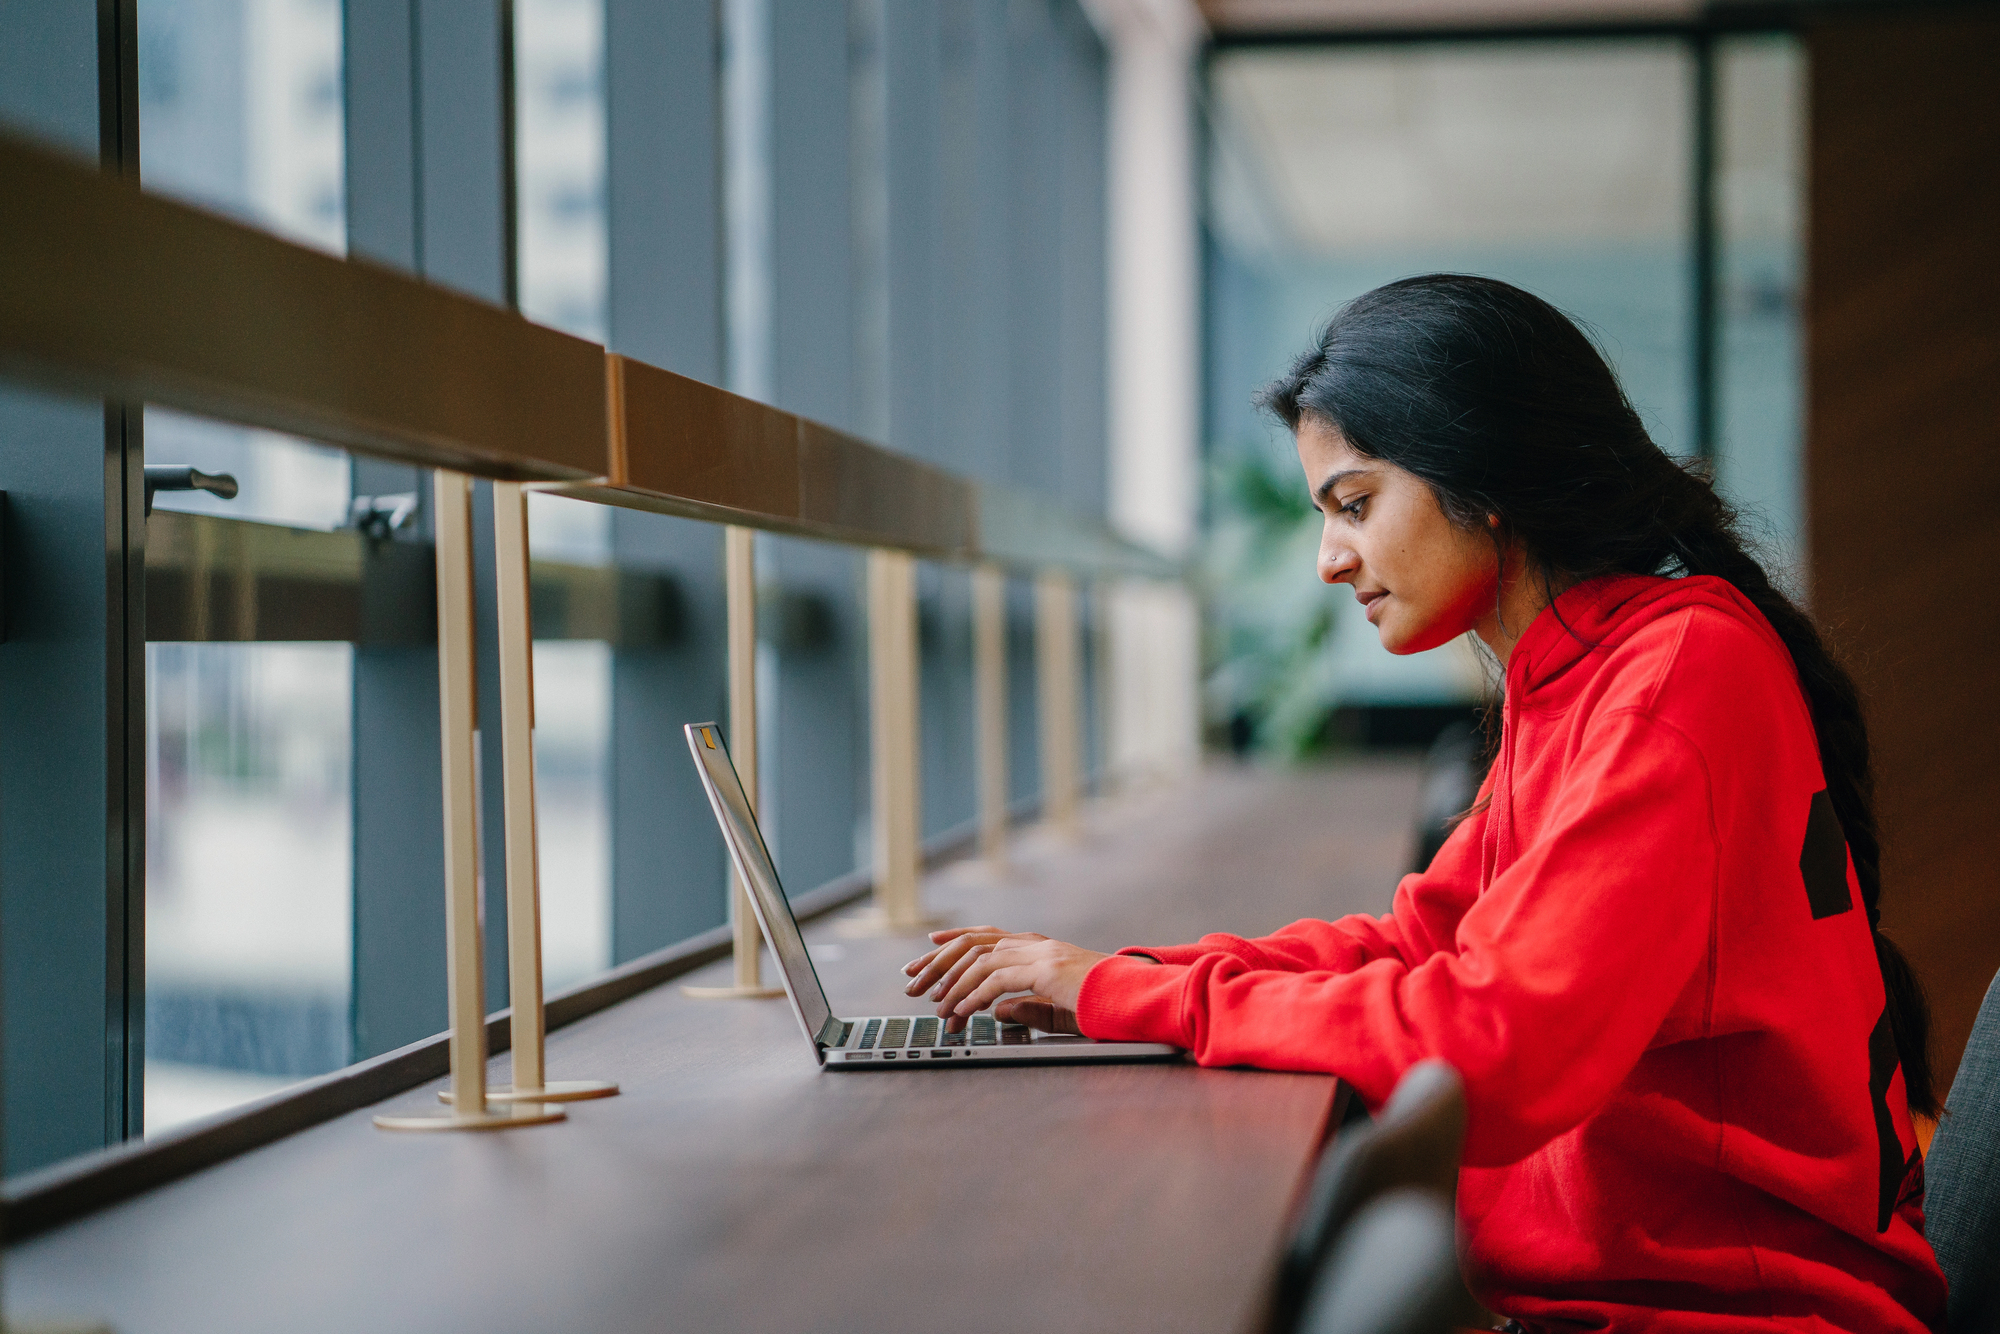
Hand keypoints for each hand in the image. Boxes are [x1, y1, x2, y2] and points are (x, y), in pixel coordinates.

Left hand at [902, 926, 1109, 1033]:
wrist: (1136, 997)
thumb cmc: (1103, 1005)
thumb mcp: (1057, 1008)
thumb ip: (1026, 1007)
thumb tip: (996, 1011)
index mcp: (1039, 947)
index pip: (988, 935)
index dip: (955, 939)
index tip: (929, 946)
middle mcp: (1036, 944)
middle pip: (973, 943)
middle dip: (938, 961)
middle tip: (912, 980)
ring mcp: (1041, 953)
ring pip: (979, 959)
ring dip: (953, 985)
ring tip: (936, 1007)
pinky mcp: (1045, 970)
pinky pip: (996, 980)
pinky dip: (974, 996)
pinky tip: (962, 1012)